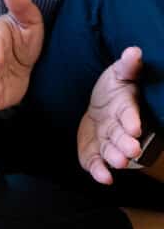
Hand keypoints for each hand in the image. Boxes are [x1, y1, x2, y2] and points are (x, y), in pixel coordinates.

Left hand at [77, 46, 142, 184]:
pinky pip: (95, 161)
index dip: (132, 120)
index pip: (130, 114)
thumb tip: (134, 51)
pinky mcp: (94, 150)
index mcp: (125, 108)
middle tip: (129, 151)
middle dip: (126, 144)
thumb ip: (127, 66)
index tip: (134, 127)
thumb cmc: (113, 89)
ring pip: (112, 151)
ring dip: (114, 158)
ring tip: (117, 163)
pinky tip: (102, 177)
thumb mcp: (119, 73)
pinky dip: (98, 170)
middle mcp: (119, 128)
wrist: (100, 105)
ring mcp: (107, 140)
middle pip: (123, 137)